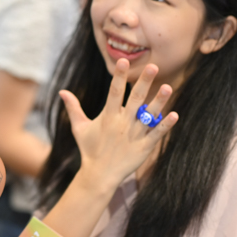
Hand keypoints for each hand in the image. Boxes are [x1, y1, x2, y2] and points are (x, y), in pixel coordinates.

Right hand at [58, 59, 176, 195]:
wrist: (99, 175)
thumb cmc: (89, 149)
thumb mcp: (79, 128)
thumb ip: (73, 108)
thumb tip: (62, 91)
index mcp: (108, 117)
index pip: (114, 92)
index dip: (119, 76)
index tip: (123, 60)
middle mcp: (122, 124)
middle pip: (135, 99)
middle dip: (144, 82)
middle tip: (153, 67)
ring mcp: (134, 136)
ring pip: (149, 116)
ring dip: (159, 102)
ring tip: (168, 87)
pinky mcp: (143, 148)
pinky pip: (156, 135)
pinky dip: (165, 125)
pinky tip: (175, 115)